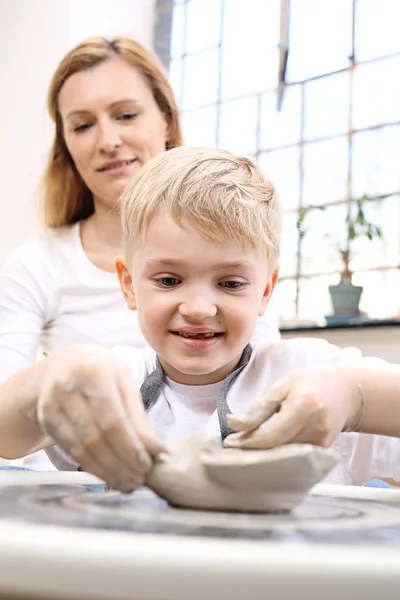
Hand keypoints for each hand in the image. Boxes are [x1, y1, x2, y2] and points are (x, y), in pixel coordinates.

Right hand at [37, 345, 162, 491]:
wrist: (64, 364)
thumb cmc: (102, 373)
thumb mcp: (123, 382)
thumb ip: (137, 414)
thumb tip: (154, 450)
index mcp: (95, 372)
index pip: (114, 420)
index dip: (131, 447)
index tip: (149, 463)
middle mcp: (69, 387)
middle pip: (97, 437)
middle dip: (122, 463)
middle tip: (140, 478)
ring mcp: (53, 404)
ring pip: (82, 448)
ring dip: (107, 471)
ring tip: (127, 481)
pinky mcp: (47, 420)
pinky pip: (71, 450)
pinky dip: (92, 466)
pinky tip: (108, 474)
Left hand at [224, 367, 359, 448]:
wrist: (344, 391)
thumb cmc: (309, 383)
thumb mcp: (283, 384)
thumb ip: (260, 405)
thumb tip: (236, 424)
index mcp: (304, 405)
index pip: (270, 434)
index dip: (247, 442)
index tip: (229, 442)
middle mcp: (316, 426)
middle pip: (277, 448)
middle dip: (253, 449)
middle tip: (234, 446)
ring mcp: (323, 441)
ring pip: (285, 455)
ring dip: (264, 452)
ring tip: (248, 445)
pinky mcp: (324, 450)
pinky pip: (295, 456)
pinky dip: (279, 453)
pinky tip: (268, 447)